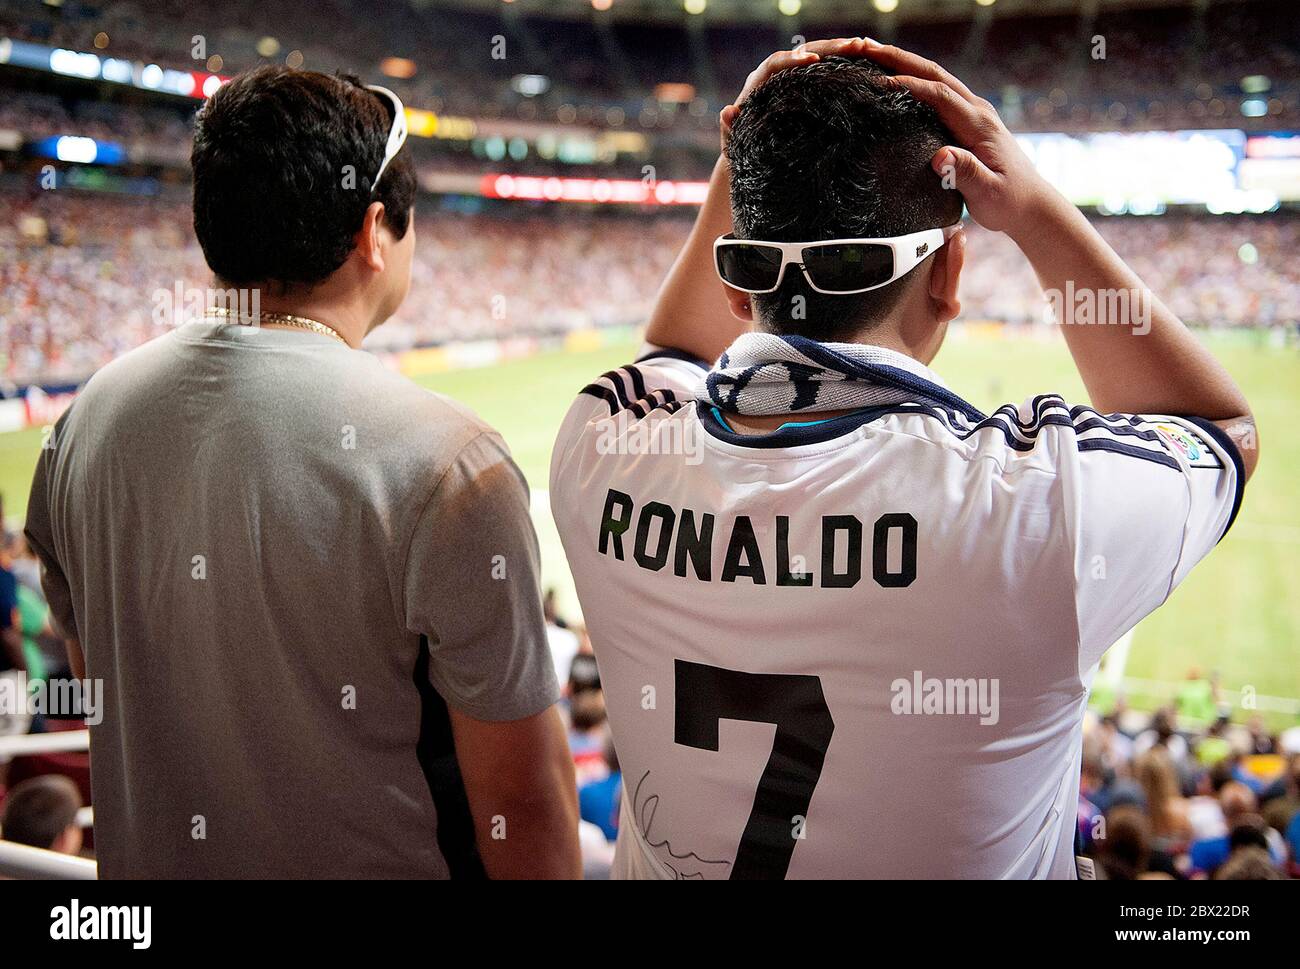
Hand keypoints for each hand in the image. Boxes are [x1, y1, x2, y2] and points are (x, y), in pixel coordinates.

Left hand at [720, 37, 876, 150]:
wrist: (745, 153)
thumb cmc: (738, 149)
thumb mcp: (733, 142)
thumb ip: (728, 127)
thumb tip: (727, 110)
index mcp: (757, 84)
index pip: (775, 63)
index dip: (794, 59)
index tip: (814, 60)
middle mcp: (774, 76)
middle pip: (801, 52)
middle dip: (827, 47)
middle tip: (854, 45)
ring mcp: (791, 81)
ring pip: (815, 57)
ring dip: (839, 51)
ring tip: (864, 48)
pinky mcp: (803, 88)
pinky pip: (822, 72)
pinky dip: (841, 66)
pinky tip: (863, 64)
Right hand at [860, 41, 1063, 238]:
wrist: (1031, 203)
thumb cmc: (1009, 201)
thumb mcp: (988, 193)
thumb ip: (966, 172)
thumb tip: (939, 156)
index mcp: (980, 125)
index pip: (941, 96)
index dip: (911, 86)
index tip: (880, 81)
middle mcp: (978, 111)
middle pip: (936, 74)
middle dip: (901, 59)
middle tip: (867, 48)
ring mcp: (974, 112)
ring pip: (936, 78)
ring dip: (906, 63)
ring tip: (874, 54)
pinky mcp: (968, 120)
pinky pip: (938, 91)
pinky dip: (915, 78)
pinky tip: (896, 77)